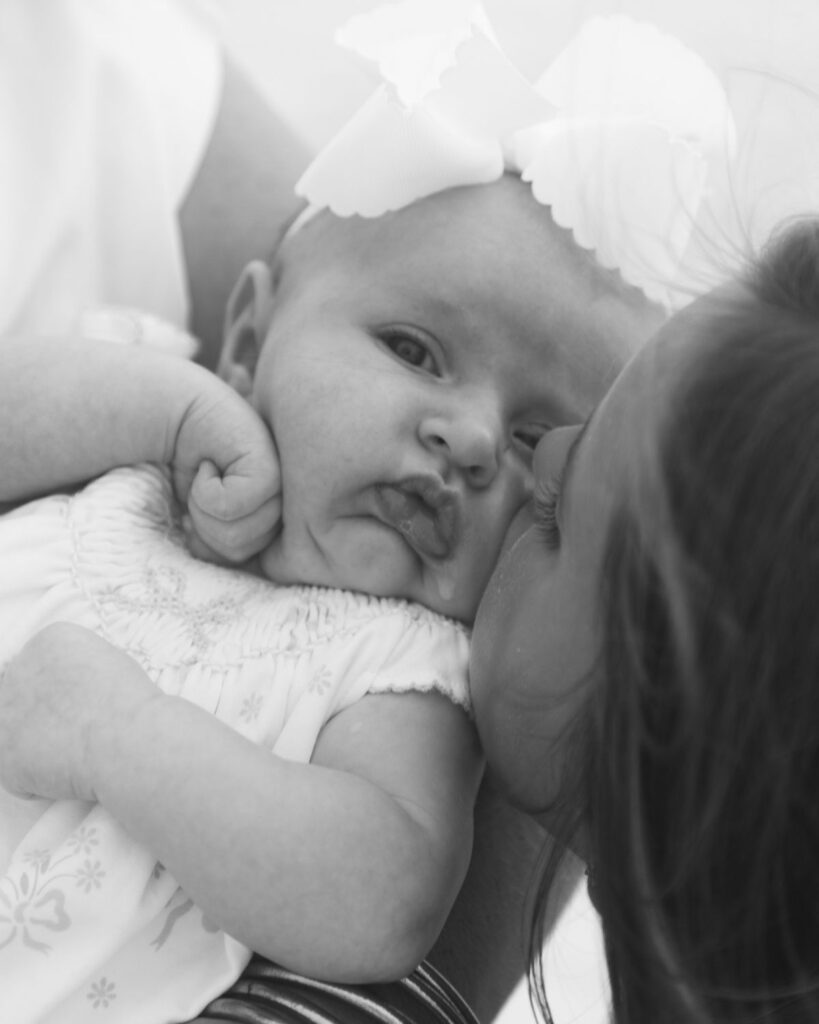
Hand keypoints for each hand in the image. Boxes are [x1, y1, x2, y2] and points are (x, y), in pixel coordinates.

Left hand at [0, 623, 155, 802]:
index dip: (66, 690)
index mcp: (47, 642)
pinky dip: (39, 781)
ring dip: (39, 744)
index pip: (44, 666)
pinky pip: (15, 773)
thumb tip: (74, 691)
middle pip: (23, 696)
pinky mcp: (1, 754)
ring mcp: (3, 713)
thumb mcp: (112, 661)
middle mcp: (16, 671)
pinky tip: (67, 773)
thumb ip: (79, 669)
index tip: (88, 702)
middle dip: (47, 714)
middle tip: (80, 729)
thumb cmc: (131, 702)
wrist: (126, 738)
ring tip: (76, 752)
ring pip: (15, 733)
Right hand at [172, 383, 281, 563]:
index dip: (216, 546)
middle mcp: (286, 503)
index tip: (202, 517)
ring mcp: (283, 486)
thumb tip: (230, 562)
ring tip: (208, 474)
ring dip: (204, 510)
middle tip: (204, 488)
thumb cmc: (189, 469)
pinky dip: (206, 492)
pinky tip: (209, 463)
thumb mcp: (206, 518)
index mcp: (278, 520)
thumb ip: (226, 545)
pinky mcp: (271, 469)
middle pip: (242, 551)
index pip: (252, 566)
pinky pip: (232, 507)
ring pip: (238, 535)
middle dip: (207, 527)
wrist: (178, 415)